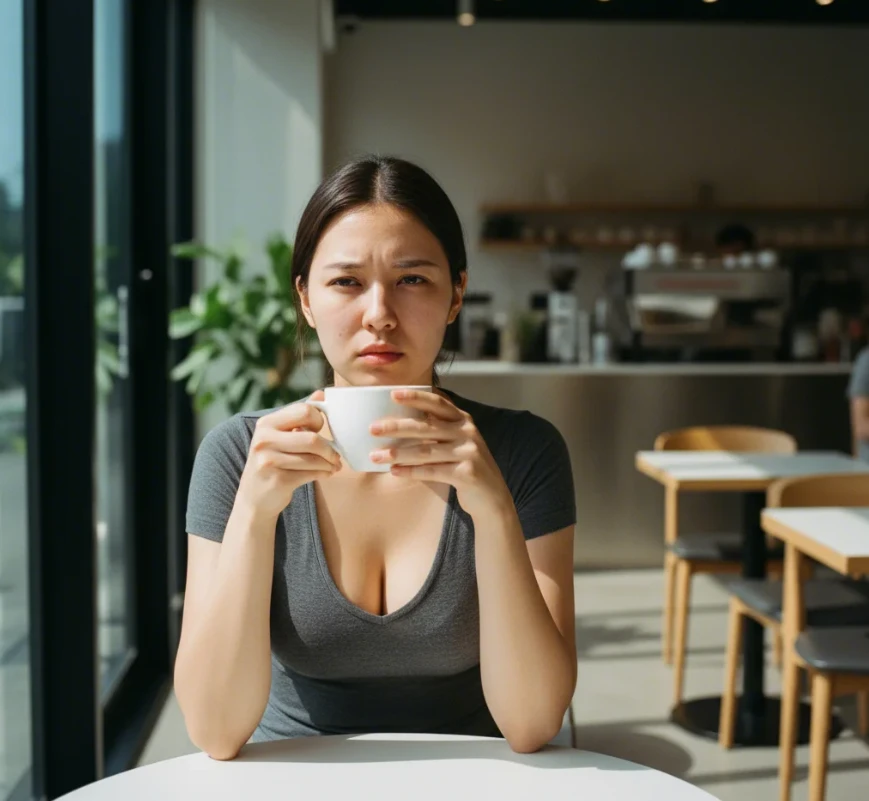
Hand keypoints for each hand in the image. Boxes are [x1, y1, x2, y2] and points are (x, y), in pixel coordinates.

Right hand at [236, 390, 340, 518]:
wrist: (254, 498)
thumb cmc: (273, 461)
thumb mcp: (279, 436)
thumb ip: (299, 415)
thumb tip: (321, 393)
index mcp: (266, 423)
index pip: (304, 410)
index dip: (319, 420)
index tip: (321, 431)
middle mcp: (264, 439)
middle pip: (311, 438)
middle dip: (330, 448)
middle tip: (336, 455)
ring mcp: (268, 461)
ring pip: (313, 458)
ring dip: (330, 463)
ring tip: (334, 465)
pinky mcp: (277, 480)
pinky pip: (311, 473)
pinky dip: (324, 473)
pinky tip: (327, 473)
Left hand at [369, 389, 511, 518]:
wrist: (492, 497)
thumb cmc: (465, 466)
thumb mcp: (456, 442)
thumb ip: (437, 429)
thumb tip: (399, 421)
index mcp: (463, 420)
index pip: (437, 403)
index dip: (416, 397)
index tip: (393, 394)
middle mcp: (468, 432)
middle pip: (427, 426)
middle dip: (397, 427)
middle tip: (373, 429)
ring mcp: (469, 452)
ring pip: (426, 451)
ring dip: (398, 453)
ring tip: (376, 456)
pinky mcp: (467, 473)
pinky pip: (432, 471)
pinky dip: (411, 471)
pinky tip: (395, 471)